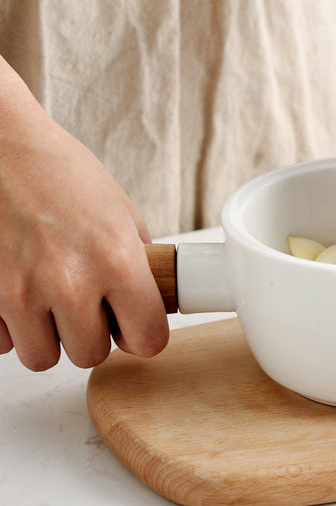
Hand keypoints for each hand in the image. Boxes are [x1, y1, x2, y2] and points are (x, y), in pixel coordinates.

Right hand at [0, 58, 168, 370]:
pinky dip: (12, 325)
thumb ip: (136, 261)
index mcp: (116, 259)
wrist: (1, 148)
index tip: (135, 327)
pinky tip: (19, 291)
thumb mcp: (120, 212)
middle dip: (93, 334)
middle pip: (92, 355)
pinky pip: (3, 343)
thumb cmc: (59, 171)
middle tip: (88, 305)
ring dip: (51, 336)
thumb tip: (150, 298)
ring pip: (44, 357)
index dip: (144, 335)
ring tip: (51, 300)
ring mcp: (20, 292)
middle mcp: (70, 282)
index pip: (148, 339)